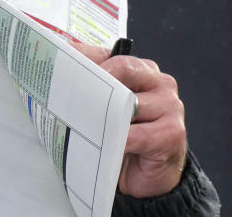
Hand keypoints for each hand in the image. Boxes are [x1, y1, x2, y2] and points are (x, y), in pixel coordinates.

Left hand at [71, 44, 186, 197]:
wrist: (148, 177)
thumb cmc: (125, 138)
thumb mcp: (105, 109)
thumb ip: (90, 88)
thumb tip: (59, 73)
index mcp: (141, 69)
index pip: (107, 55)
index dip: (81, 61)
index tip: (59, 70)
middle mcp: (159, 81)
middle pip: (121, 68)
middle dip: (92, 82)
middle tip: (68, 95)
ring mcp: (170, 105)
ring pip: (129, 101)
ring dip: (103, 115)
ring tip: (82, 122)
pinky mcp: (173, 132)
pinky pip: (138, 134)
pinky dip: (119, 140)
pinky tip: (105, 146)